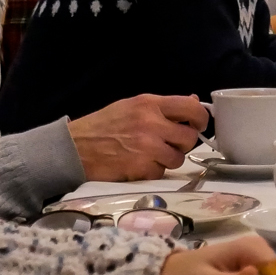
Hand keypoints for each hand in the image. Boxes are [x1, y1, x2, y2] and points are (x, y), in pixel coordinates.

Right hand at [68, 94, 207, 180]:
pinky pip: (161, 172)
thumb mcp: (131, 106)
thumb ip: (162, 107)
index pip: (190, 107)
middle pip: (189, 137)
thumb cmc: (103, 126)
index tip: (199, 124)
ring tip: (151, 154)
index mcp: (149, 104)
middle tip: (170, 143)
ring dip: (168, 159)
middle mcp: (151, 124)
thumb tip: (192, 102)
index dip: (201, 117)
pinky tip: (138, 164)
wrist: (74, 148)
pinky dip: (153, 171)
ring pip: (178, 158)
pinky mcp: (141, 168)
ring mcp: (147, 147)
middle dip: (183, 142)